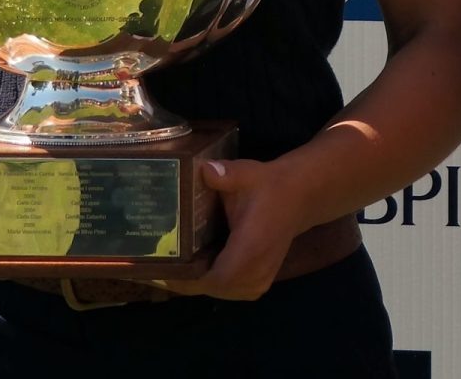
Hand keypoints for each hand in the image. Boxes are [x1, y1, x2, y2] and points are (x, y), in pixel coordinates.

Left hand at [163, 159, 306, 301]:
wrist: (299, 197)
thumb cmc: (269, 186)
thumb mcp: (247, 174)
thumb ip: (225, 174)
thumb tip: (203, 169)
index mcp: (250, 249)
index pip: (215, 279)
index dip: (187, 280)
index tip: (162, 269)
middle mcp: (256, 271)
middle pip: (213, 289)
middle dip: (186, 280)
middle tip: (161, 263)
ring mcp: (260, 280)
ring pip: (221, 292)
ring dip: (199, 282)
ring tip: (176, 265)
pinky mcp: (260, 282)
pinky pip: (231, 291)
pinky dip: (214, 283)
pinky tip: (199, 266)